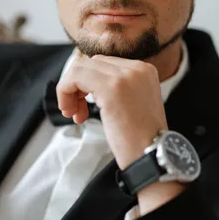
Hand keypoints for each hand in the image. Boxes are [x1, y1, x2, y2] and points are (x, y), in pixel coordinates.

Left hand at [56, 51, 167, 168]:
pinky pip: (76, 77)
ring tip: (74, 112)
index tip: (84, 104)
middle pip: (91, 62)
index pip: (103, 62)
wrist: (153, 156)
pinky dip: (65, 91)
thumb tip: (86, 81)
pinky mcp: (112, 87)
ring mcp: (125, 76)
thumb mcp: (132, 102)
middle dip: (77, 85)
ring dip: (69, 89)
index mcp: (143, 69)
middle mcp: (136, 68)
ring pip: (81, 67)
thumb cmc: (140, 138)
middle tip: (76, 110)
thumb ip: (116, 86)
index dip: (87, 82)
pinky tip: (72, 112)